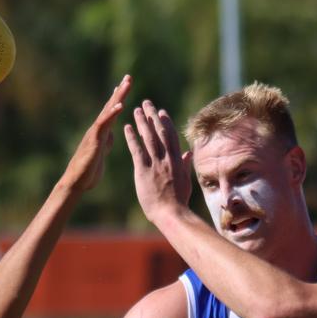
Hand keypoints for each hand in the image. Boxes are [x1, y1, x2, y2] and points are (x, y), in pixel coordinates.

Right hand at [60, 75, 132, 192]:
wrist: (76, 183)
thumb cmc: (88, 171)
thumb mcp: (102, 153)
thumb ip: (106, 142)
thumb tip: (111, 134)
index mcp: (103, 133)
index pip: (112, 112)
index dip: (118, 98)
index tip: (125, 85)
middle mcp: (98, 129)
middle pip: (111, 106)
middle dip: (120, 91)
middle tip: (129, 76)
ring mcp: (95, 133)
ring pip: (108, 111)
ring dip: (118, 97)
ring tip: (126, 84)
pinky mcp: (94, 140)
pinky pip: (104, 124)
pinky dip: (111, 114)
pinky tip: (120, 105)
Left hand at [124, 100, 192, 222]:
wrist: (172, 214)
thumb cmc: (179, 202)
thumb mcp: (185, 182)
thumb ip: (185, 165)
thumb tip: (189, 153)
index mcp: (177, 161)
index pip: (171, 137)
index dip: (166, 122)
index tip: (161, 112)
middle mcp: (167, 159)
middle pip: (160, 132)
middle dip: (153, 116)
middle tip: (146, 103)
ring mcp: (156, 164)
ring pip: (149, 138)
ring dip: (142, 122)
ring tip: (136, 110)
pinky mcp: (144, 171)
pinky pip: (137, 151)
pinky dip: (132, 138)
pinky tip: (127, 127)